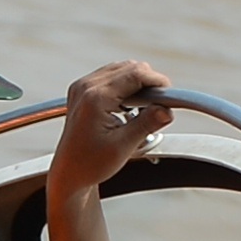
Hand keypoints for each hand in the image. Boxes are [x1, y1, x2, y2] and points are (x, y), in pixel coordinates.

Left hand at [52, 60, 169, 188]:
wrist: (69, 173)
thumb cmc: (90, 164)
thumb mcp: (123, 146)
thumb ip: (147, 124)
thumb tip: (167, 110)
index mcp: (95, 97)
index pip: (136, 74)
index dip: (158, 82)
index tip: (171, 97)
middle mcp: (86, 86)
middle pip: (130, 67)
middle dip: (149, 84)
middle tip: (157, 108)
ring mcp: (82, 86)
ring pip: (122, 69)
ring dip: (138, 85)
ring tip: (142, 110)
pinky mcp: (83, 90)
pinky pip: (112, 77)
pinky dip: (126, 87)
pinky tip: (129, 108)